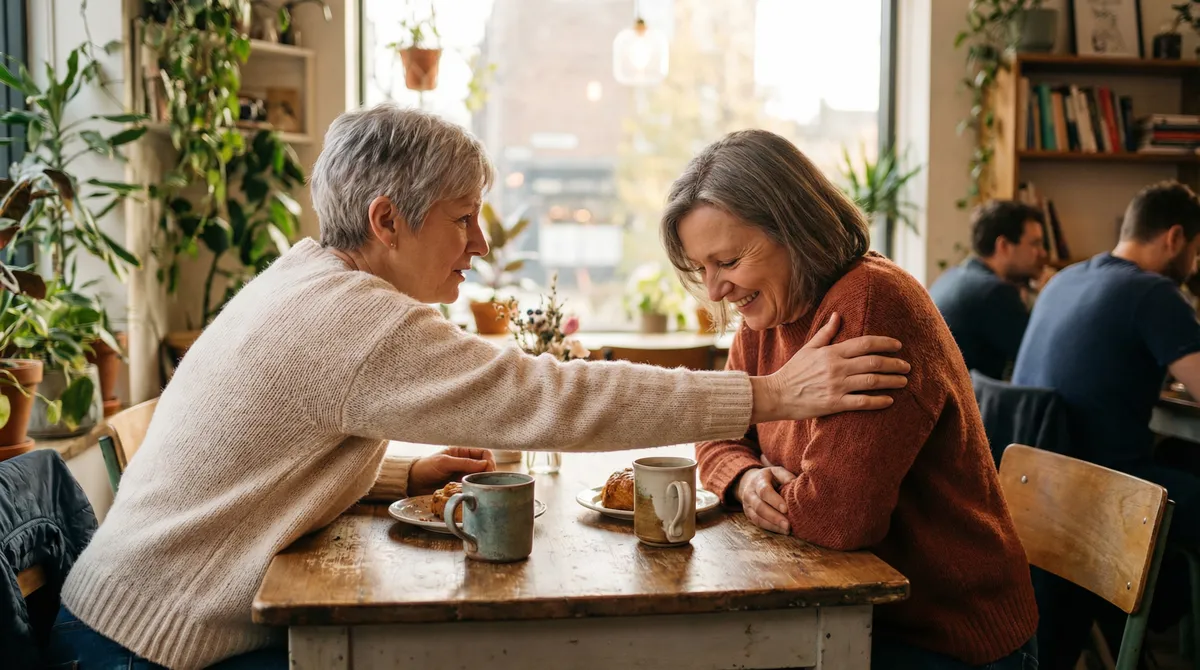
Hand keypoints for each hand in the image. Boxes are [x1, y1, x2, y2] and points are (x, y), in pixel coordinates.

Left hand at [407, 447, 495, 495]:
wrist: (412, 483)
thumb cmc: (425, 468)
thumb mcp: (444, 462)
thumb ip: (464, 463)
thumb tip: (485, 464)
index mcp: (462, 452)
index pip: (483, 453)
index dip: (489, 460)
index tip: (489, 469)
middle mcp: (465, 463)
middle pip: (485, 466)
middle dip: (489, 472)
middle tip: (488, 481)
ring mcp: (463, 476)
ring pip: (480, 478)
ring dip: (483, 481)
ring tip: (482, 487)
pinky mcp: (460, 487)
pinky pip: (472, 487)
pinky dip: (476, 489)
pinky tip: (475, 491)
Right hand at [736, 466, 796, 534]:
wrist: (749, 482)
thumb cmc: (769, 478)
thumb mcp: (776, 472)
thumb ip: (786, 476)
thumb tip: (796, 484)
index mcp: (758, 480)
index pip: (764, 491)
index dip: (774, 500)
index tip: (785, 509)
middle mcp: (750, 493)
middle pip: (759, 507)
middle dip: (774, 517)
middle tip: (788, 525)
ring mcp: (748, 505)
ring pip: (757, 517)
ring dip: (772, 525)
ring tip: (786, 530)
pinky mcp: (749, 515)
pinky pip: (758, 523)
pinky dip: (770, 528)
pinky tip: (781, 531)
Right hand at [750, 312, 909, 422]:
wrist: (776, 394)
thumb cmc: (793, 371)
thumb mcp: (808, 348)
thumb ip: (826, 332)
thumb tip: (839, 315)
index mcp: (831, 352)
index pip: (865, 343)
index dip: (885, 343)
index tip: (898, 345)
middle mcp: (836, 368)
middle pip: (874, 362)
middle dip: (894, 363)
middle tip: (907, 366)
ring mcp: (836, 386)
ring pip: (871, 382)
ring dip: (891, 381)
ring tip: (903, 381)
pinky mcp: (834, 404)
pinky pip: (861, 402)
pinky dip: (878, 401)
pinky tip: (890, 400)